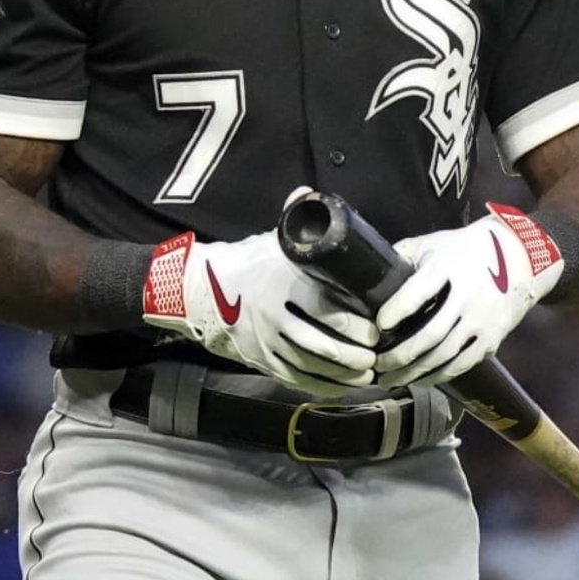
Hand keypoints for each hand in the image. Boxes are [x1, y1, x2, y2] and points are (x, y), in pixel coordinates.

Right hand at [143, 210, 379, 396]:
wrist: (201, 292)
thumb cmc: (247, 263)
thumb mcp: (271, 240)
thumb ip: (293, 220)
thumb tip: (307, 192)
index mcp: (281, 285)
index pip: (323, 309)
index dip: (353, 323)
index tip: (374, 328)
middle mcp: (272, 317)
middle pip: (320, 344)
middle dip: (353, 354)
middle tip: (377, 354)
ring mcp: (265, 343)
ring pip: (309, 366)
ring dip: (342, 375)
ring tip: (367, 373)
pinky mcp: (261, 361)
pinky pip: (295, 379)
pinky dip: (321, 386)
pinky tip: (342, 386)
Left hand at [372, 204, 564, 388]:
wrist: (518, 259)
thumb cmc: (463, 250)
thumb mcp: (432, 244)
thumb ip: (401, 258)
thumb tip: (368, 278)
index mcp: (448, 267)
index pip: (419, 292)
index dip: (397, 310)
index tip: (379, 326)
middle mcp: (468, 296)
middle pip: (431, 333)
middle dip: (400, 354)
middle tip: (377, 365)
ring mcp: (482, 320)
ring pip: (445, 355)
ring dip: (415, 372)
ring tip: (390, 380)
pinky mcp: (491, 338)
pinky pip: (462, 363)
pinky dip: (439, 376)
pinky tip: (420, 380)